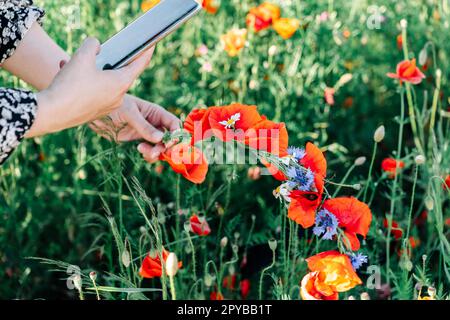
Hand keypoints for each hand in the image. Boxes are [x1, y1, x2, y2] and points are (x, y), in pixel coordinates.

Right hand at [26, 37, 153, 137]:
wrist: (52, 113)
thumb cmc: (70, 85)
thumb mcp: (81, 56)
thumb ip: (92, 45)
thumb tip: (96, 46)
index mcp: (121, 83)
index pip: (139, 64)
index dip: (146, 52)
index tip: (152, 45)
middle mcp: (119, 97)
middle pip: (118, 73)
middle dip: (105, 62)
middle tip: (92, 54)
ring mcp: (108, 107)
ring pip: (103, 83)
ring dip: (90, 72)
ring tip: (71, 65)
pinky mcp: (96, 112)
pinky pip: (94, 93)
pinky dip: (84, 84)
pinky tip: (67, 78)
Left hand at [91, 95, 180, 162]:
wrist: (97, 114)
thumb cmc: (115, 107)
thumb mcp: (130, 114)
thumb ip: (144, 126)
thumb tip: (160, 138)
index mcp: (156, 113)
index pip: (174, 124)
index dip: (176, 134)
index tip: (170, 143)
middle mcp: (155, 124)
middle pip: (170, 138)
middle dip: (166, 147)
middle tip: (157, 152)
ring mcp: (148, 134)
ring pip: (161, 147)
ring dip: (156, 152)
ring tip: (143, 151)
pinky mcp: (140, 141)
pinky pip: (151, 151)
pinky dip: (149, 155)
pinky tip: (140, 151)